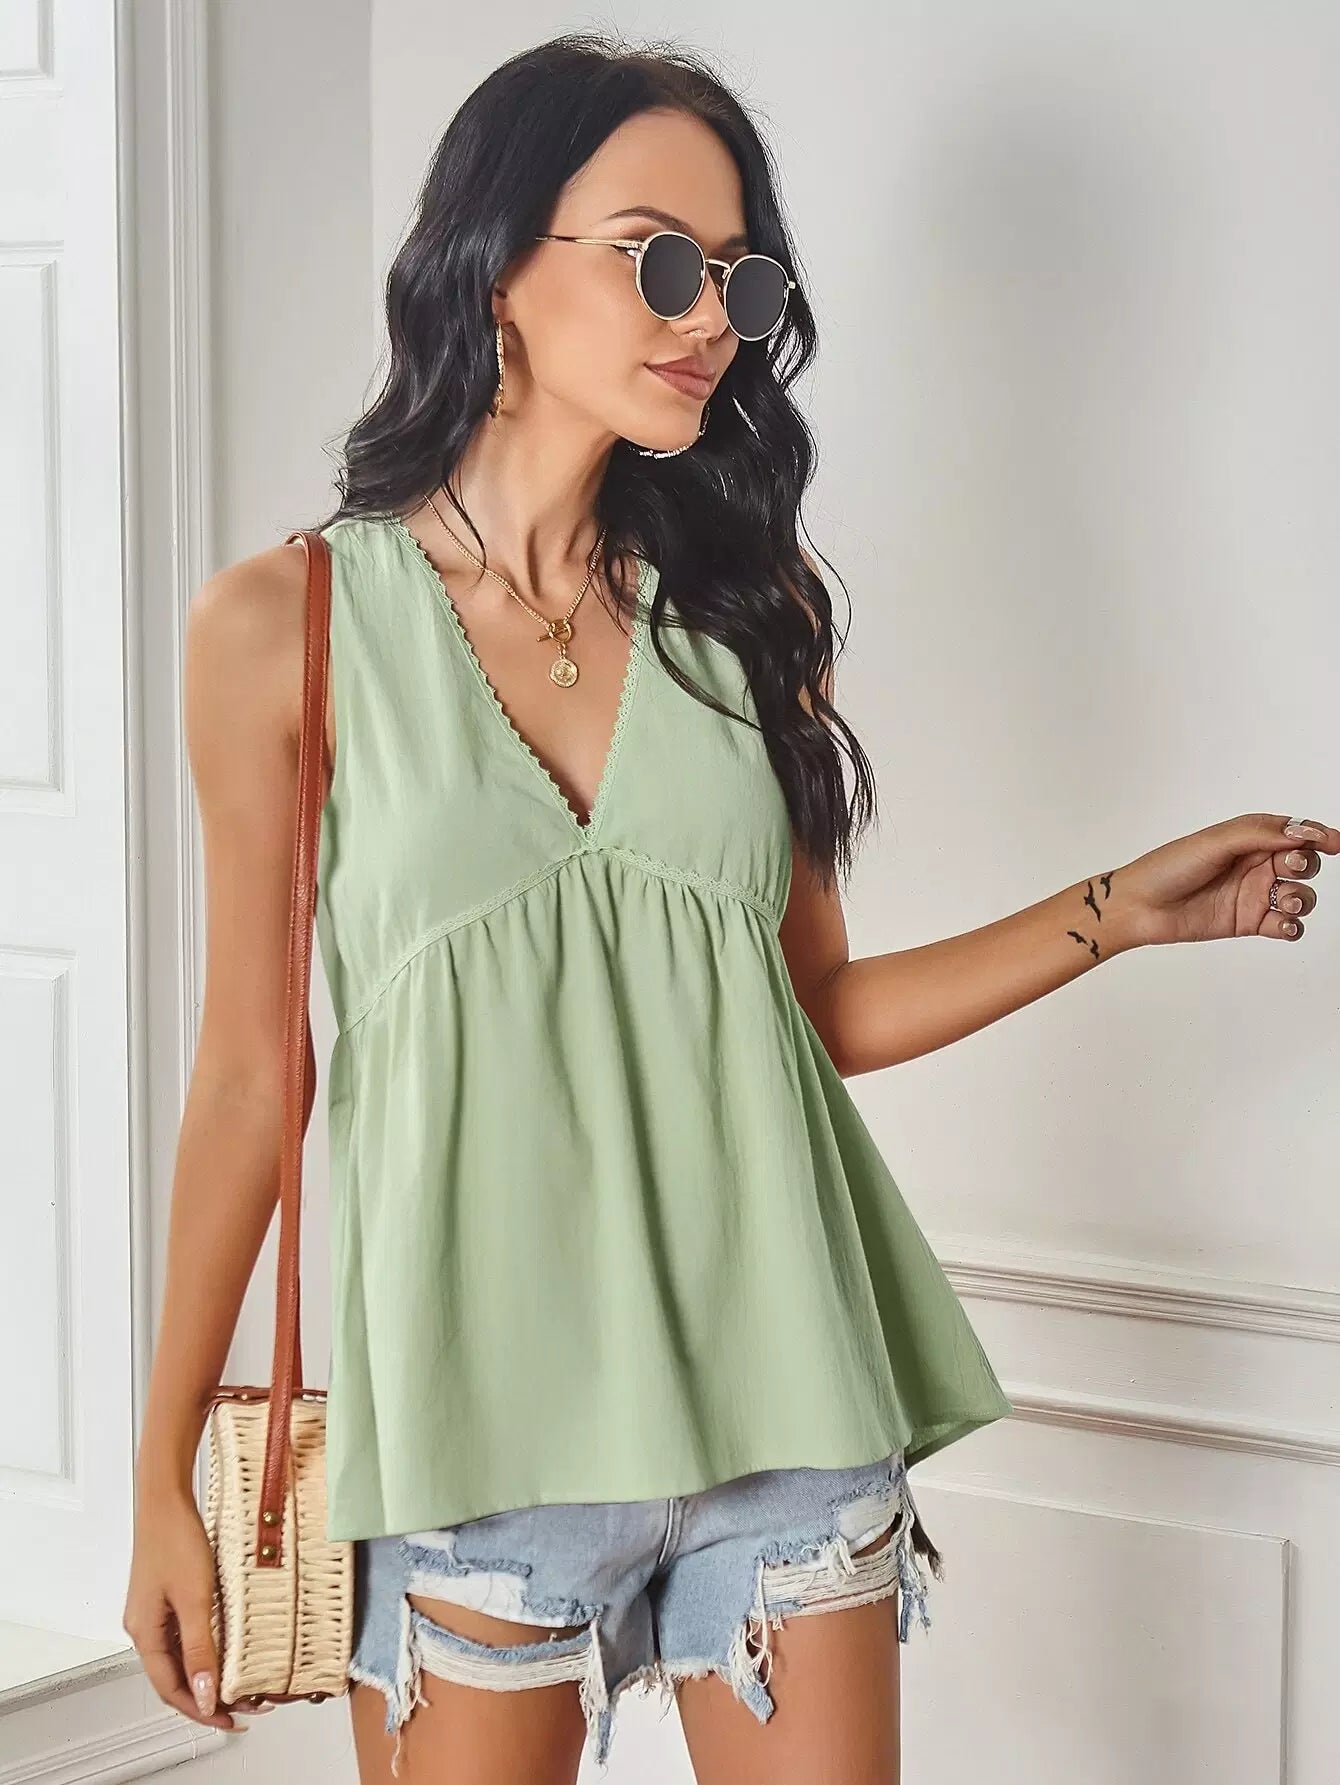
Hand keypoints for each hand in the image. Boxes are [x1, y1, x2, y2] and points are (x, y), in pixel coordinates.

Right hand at [122, 1490, 273, 1730]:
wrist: (166, 1498)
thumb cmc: (175, 1540)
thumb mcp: (195, 1599)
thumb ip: (200, 1649)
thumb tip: (206, 1696)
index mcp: (144, 1634)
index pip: (171, 1689)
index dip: (199, 1710)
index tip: (230, 1721)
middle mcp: (145, 1627)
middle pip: (175, 1676)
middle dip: (207, 1696)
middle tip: (244, 1705)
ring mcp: (155, 1611)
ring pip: (182, 1656)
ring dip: (209, 1672)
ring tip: (240, 1681)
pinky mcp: (167, 1595)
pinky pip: (185, 1634)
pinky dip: (206, 1647)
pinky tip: (227, 1647)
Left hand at [1113, 813, 1336, 947]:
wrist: (1140, 906)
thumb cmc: (1168, 867)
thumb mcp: (1215, 841)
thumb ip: (1261, 834)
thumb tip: (1303, 831)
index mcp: (1249, 839)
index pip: (1295, 834)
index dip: (1318, 836)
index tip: (1333, 843)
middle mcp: (1255, 865)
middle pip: (1304, 864)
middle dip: (1307, 866)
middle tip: (1291, 869)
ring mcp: (1254, 894)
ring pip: (1300, 895)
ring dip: (1304, 898)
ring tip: (1286, 901)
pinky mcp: (1249, 922)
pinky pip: (1285, 925)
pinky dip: (1292, 926)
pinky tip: (1283, 924)